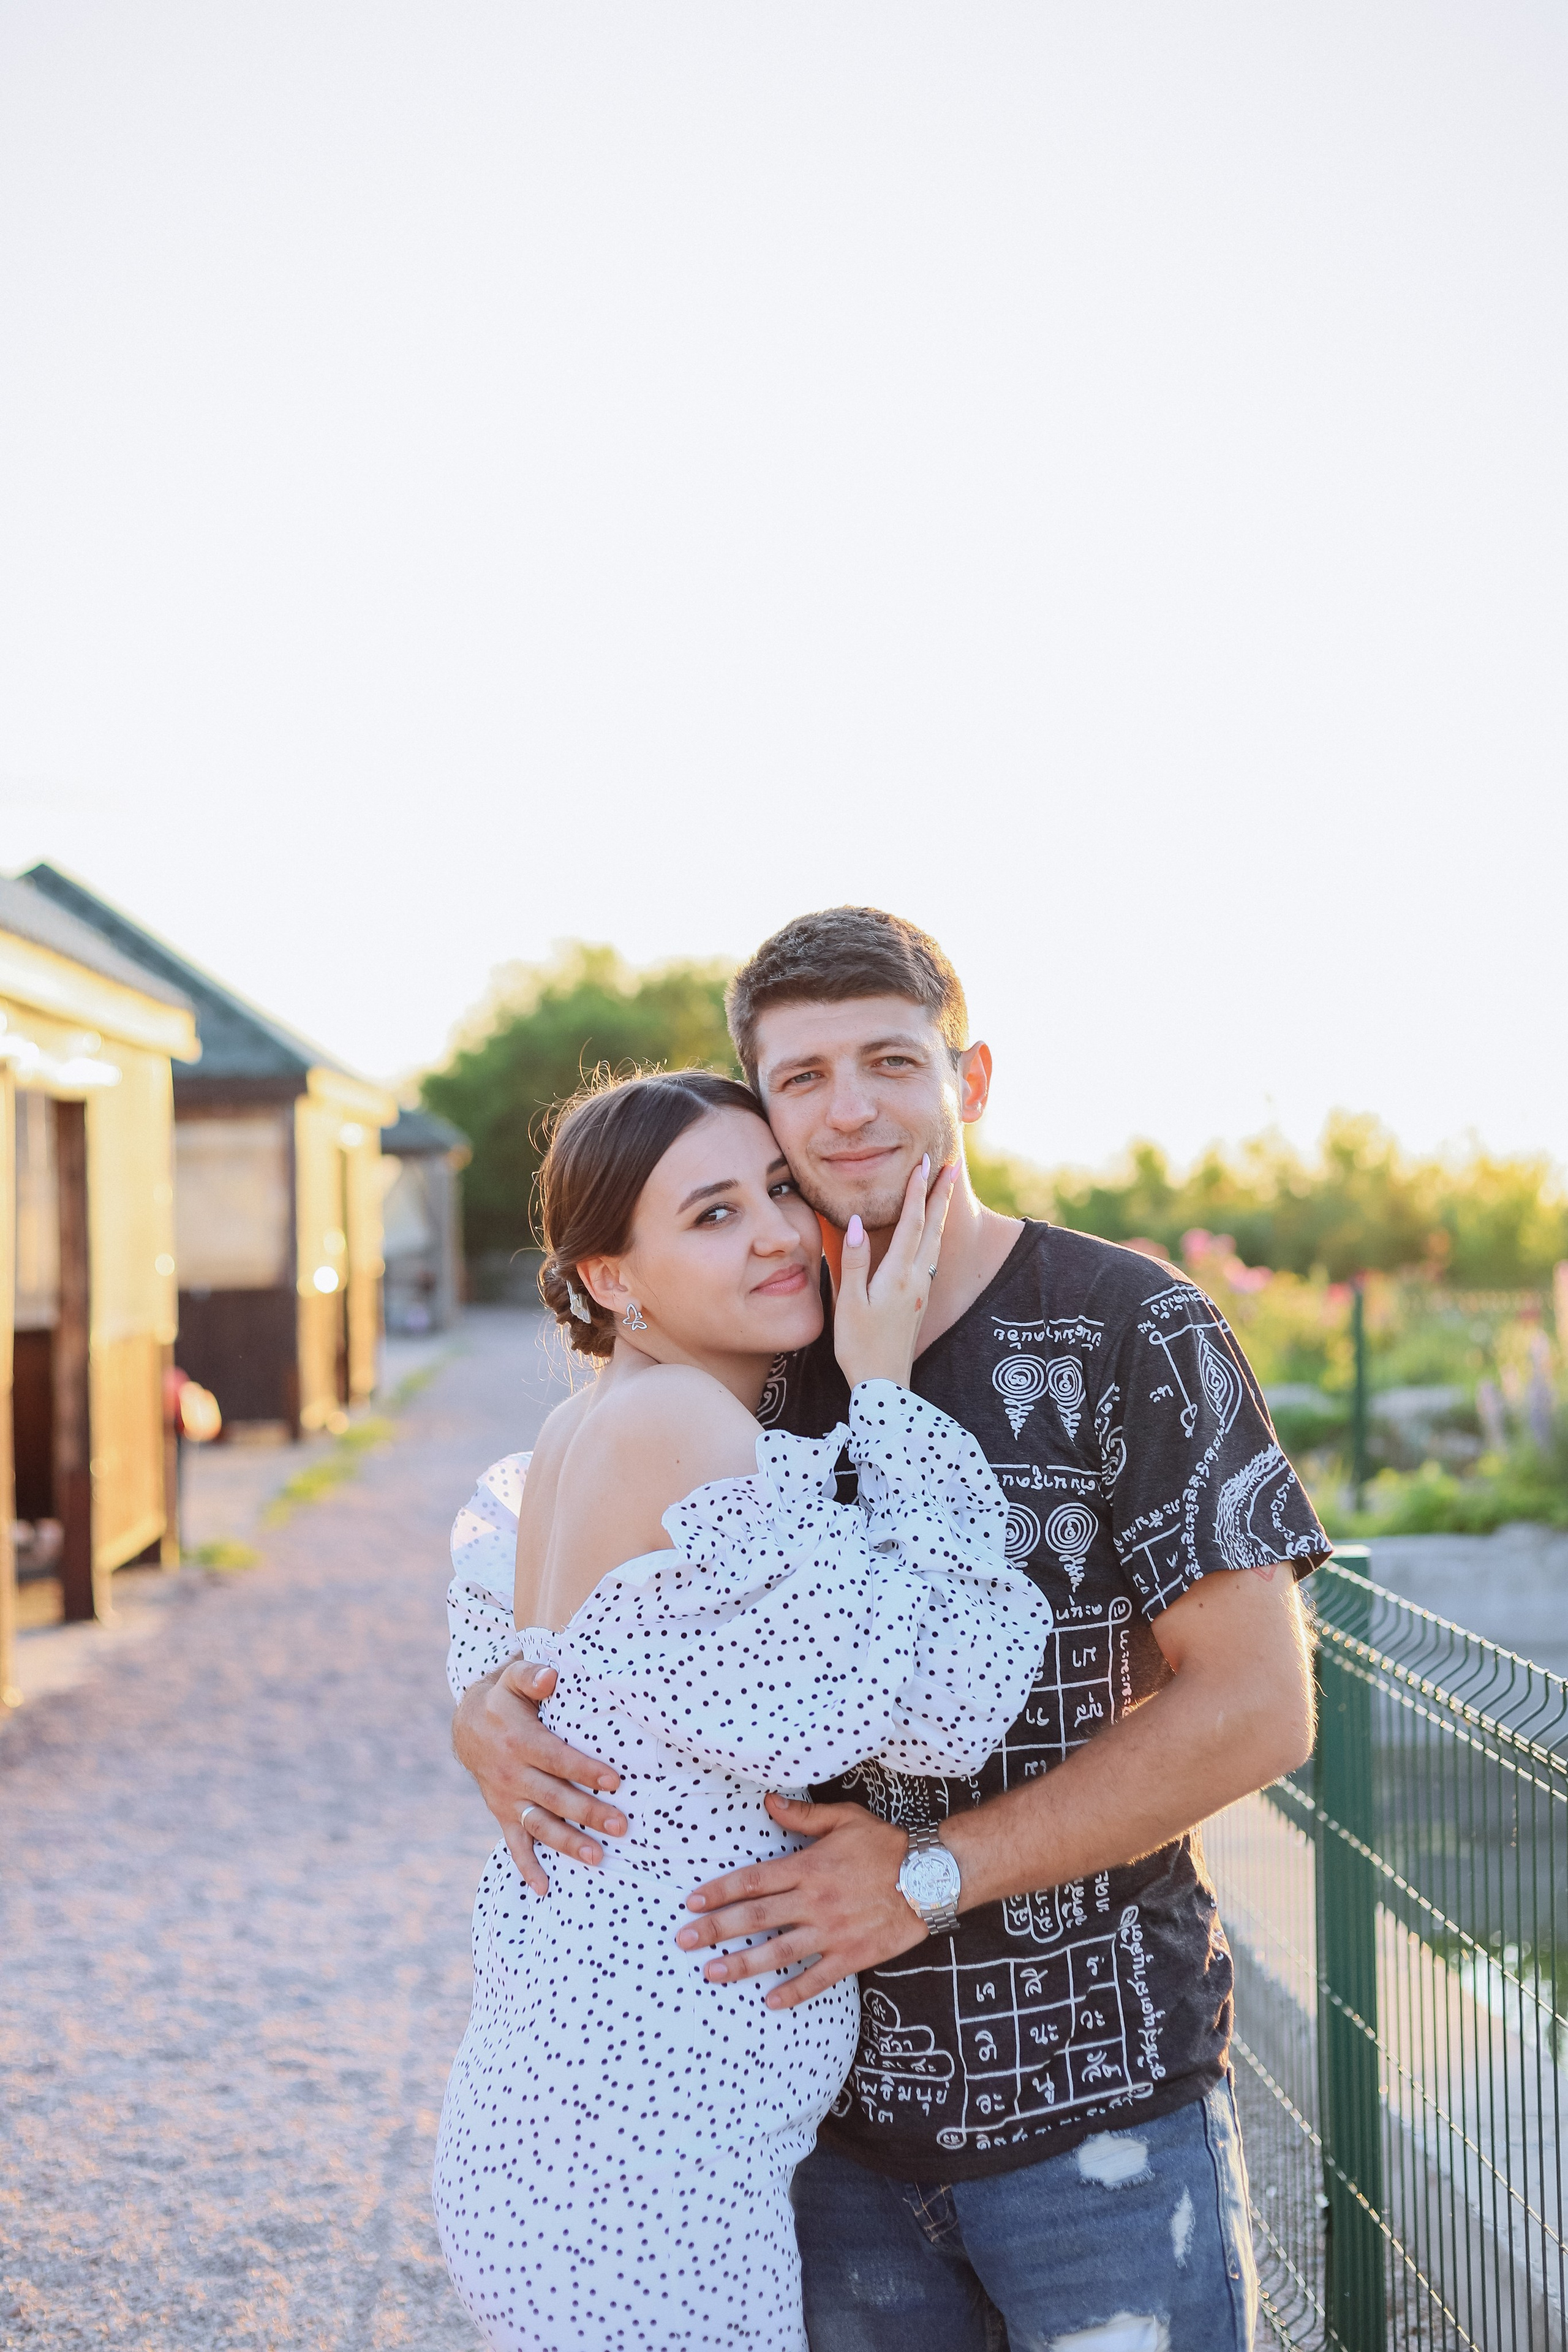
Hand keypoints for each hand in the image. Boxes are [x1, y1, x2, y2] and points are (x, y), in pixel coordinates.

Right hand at [451, 1660, 627, 1894]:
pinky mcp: (502, 1813)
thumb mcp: (512, 1678)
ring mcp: (506, 1798)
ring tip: (597, 1857)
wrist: (468, 1725)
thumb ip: (531, 1675)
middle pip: (553, 1797)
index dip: (584, 1770)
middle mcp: (512, 1774)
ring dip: (566, 1843)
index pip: (557, 1759)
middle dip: (588, 1813)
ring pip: (538, 1825)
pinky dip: (526, 1867)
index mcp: (519, 1741)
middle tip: (621, 1825)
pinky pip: (514, 1844)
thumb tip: (551, 1675)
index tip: (614, 1781)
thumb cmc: (504, 1698)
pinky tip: (544, 1889)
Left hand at [675, 1796, 925, 2008]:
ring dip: (742, 1964)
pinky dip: (794, 1991)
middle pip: (754, 1918)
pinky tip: (771, 2001)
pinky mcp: (852, 1955)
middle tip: (684, 1940)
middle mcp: (813, 1901)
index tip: (692, 1903)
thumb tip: (767, 1801)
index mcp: (807, 1867)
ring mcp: (831, 1932)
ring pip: (777, 1951)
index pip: (752, 1880)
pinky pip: (817, 1978)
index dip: (719, 1891)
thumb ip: (803, 1816)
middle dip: (715, 1929)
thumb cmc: (886, 1845)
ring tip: (712, 1973)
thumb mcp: (845, 1819)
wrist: (931, 1876)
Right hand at [833, 1157, 957, 1388]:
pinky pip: (930, 1257)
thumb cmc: (860, 1345)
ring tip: (943, 1191)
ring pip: (934, 1242)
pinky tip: (930, 1235)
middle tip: (953, 1166)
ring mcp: (920, 1291)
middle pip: (932, 1228)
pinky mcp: (918, 1301)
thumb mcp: (850, 1304)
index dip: (917, 1192)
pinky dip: (932, 1235)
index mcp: (899, 1275)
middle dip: (941, 1195)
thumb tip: (854, 1224)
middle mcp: (916, 1279)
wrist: (884, 1384)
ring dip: (939, 1213)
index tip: (924, 1164)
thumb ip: (854, 1263)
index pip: (911, 1223)